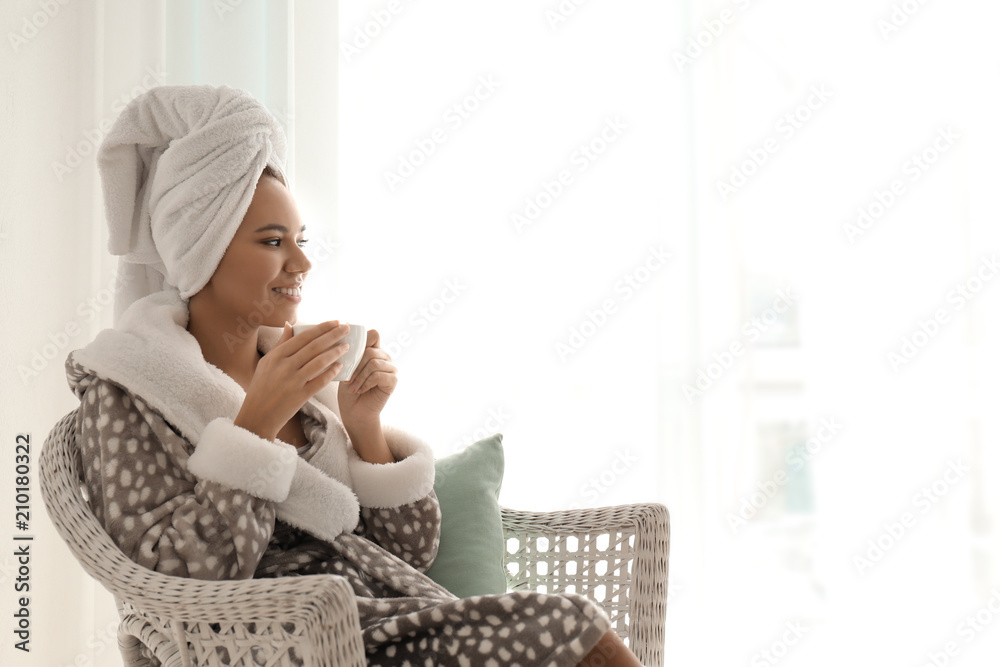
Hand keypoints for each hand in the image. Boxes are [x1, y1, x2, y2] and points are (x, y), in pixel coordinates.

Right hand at [234, 321, 350, 440]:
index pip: (303, 336)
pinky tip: (340, 366)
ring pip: (319, 362)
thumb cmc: (261, 387)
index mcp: (276, 356)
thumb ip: (280, 344)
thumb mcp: (266, 362)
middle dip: (333, 335)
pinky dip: (331, 372)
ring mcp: (292, 381)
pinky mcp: (300, 396)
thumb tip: (289, 324)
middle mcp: (284, 366)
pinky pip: (320, 381)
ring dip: (335, 352)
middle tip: (346, 328)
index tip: (335, 322)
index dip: (321, 328)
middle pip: (314, 346)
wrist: (257, 416)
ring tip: (346, 346)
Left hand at [338, 328, 397, 429]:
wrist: (354, 412)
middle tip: (347, 380)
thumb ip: (350, 351)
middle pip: (371, 351)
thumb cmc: (348, 390)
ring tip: (352, 387)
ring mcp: (390, 369)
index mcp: (374, 351)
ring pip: (374, 363)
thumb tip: (344, 327)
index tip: (348, 356)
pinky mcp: (393, 380)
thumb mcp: (346, 367)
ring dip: (359, 377)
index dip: (362, 341)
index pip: (373, 335)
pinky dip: (366, 383)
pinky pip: (378, 375)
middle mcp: (384, 357)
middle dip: (355, 366)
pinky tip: (361, 390)